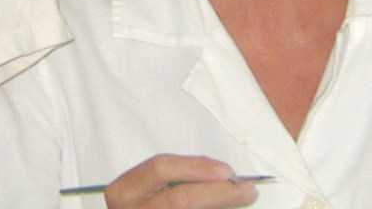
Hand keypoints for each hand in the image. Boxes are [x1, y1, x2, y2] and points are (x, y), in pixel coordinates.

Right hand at [104, 155, 260, 207]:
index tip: (227, 171)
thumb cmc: (140, 205)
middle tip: (247, 190)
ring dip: (219, 208)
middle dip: (217, 193)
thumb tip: (220, 176)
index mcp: (124, 191)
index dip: (195, 167)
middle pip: (180, 199)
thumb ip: (171, 180)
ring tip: (241, 200)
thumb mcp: (141, 190)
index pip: (160, 169)